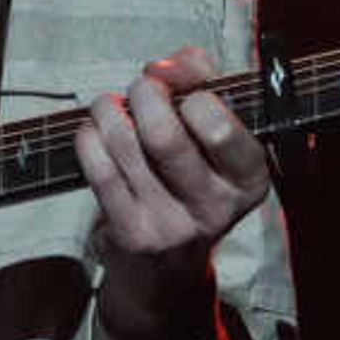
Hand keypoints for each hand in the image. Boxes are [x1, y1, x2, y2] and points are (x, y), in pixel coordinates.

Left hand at [75, 48, 271, 339]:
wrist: (167, 274)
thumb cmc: (194, 179)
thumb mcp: (218, 135)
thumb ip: (203, 81)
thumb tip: (166, 65)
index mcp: (249, 179)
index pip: (222, 127)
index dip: (194, 90)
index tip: (181, 85)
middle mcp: (215, 207)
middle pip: (165, 135)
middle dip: (144, 94)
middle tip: (141, 89)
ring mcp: (170, 225)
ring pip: (125, 145)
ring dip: (109, 109)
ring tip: (111, 106)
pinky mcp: (131, 235)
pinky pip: (98, 168)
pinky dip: (90, 137)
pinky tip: (95, 132)